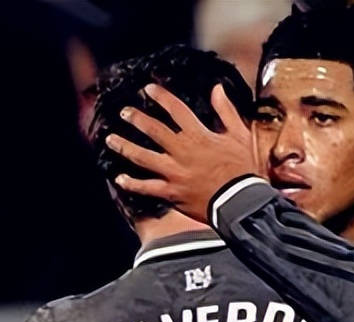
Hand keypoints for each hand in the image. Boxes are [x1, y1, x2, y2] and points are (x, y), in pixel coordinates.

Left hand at [108, 83, 256, 221]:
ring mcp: (174, 172)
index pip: (176, 109)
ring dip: (124, 147)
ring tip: (110, 140)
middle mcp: (182, 151)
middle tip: (123, 112)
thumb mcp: (239, 134)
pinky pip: (146, 187)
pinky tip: (119, 179)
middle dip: (136, 119)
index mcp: (198, 135)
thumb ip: (226, 111)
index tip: (147, 89)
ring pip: (143, 157)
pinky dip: (132, 184)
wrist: (241, 201)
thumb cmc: (243, 168)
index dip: (161, 97)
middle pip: (153, 130)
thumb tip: (217, 88)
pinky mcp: (171, 193)